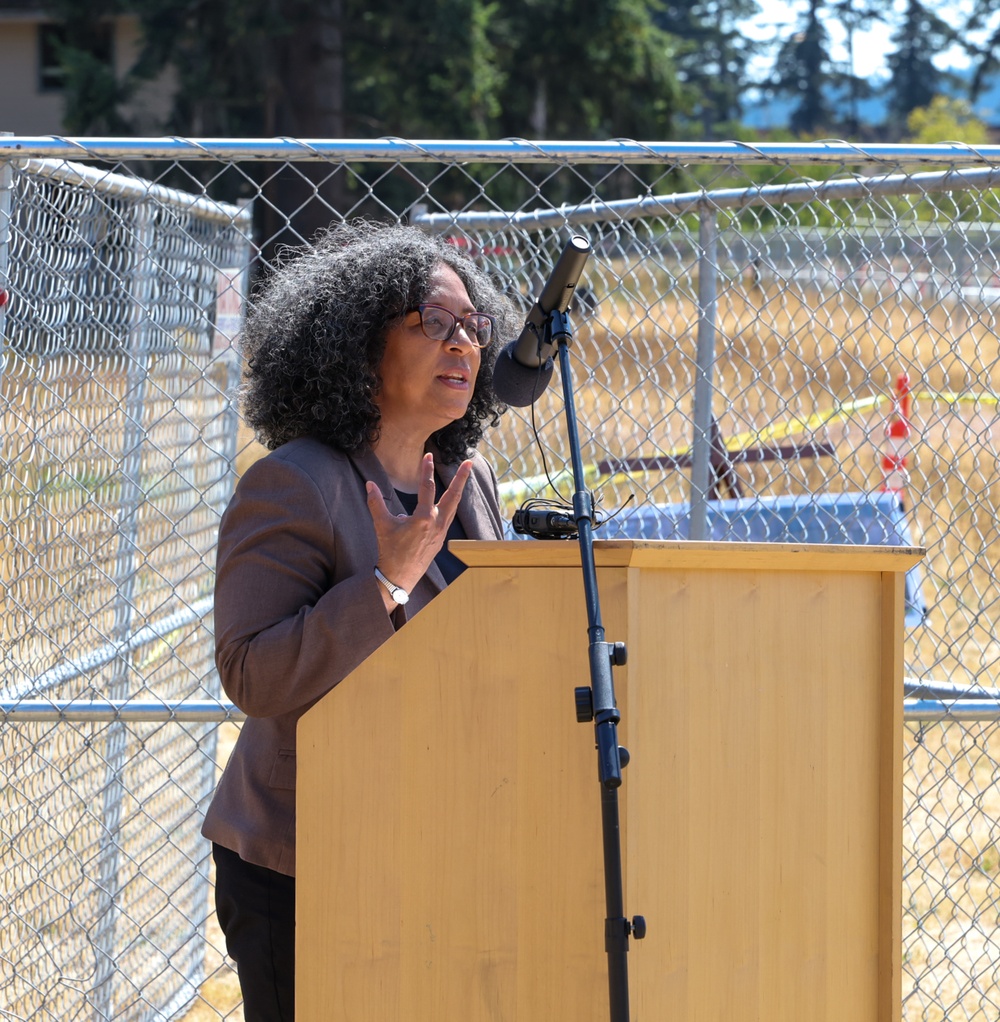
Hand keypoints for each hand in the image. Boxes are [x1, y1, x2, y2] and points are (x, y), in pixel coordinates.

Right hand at [366, 452, 471, 596]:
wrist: (399, 576)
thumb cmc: (389, 550)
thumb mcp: (381, 525)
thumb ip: (376, 503)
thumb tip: (369, 484)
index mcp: (423, 518)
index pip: (426, 487)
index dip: (426, 470)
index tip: (428, 455)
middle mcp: (436, 523)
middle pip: (453, 495)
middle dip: (461, 478)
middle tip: (469, 462)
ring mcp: (441, 532)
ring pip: (454, 506)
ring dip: (458, 490)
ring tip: (463, 477)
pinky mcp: (441, 539)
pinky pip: (448, 517)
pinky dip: (450, 505)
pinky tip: (449, 500)